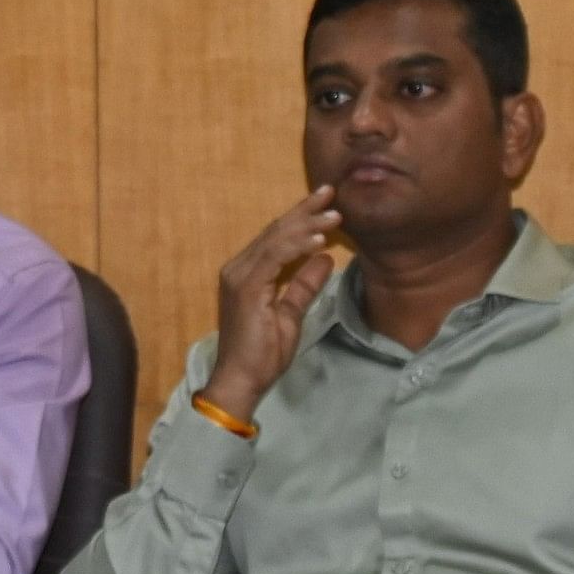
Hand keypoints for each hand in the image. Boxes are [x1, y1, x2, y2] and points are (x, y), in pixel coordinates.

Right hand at [200, 189, 341, 416]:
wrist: (241, 381)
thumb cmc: (261, 354)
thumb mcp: (291, 314)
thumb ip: (303, 285)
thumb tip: (325, 259)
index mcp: (247, 273)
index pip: (276, 238)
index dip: (301, 218)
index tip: (327, 203)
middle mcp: (238, 269)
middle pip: (276, 231)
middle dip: (305, 211)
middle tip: (332, 192)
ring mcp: (239, 276)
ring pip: (276, 239)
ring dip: (307, 224)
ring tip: (334, 213)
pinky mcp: (246, 288)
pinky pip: (274, 257)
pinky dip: (297, 245)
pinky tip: (319, 238)